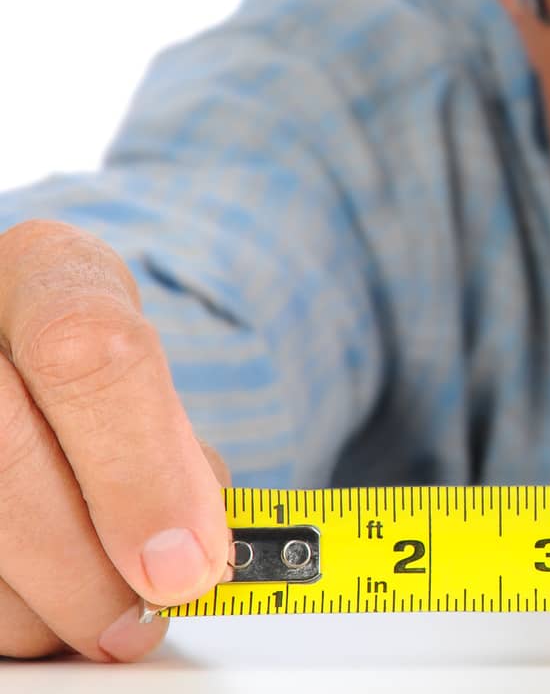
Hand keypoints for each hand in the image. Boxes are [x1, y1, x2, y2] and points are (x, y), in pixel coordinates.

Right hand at [0, 220, 231, 661]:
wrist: (13, 357)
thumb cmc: (89, 372)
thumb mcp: (145, 376)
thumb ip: (172, 449)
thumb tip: (193, 554)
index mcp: (42, 269)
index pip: (85, 347)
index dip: (140, 469)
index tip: (185, 562)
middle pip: (6, 455)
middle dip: (86, 566)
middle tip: (142, 618)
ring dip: (39, 605)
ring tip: (95, 614)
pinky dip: (4, 612)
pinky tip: (38, 607)